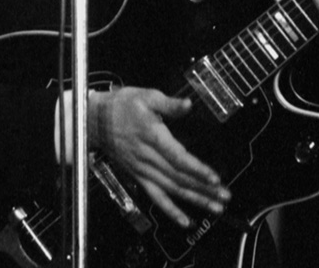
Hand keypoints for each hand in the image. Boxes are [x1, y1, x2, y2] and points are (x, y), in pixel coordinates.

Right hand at [89, 87, 229, 226]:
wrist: (94, 121)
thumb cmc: (121, 106)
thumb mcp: (146, 96)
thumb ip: (169, 104)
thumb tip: (187, 104)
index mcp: (152, 137)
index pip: (177, 158)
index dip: (196, 169)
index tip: (214, 178)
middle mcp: (147, 158)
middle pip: (179, 178)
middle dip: (204, 189)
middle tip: (224, 196)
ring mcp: (143, 170)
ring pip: (171, 190)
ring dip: (194, 200)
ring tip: (215, 208)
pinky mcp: (138, 176)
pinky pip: (156, 197)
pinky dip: (171, 211)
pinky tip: (185, 221)